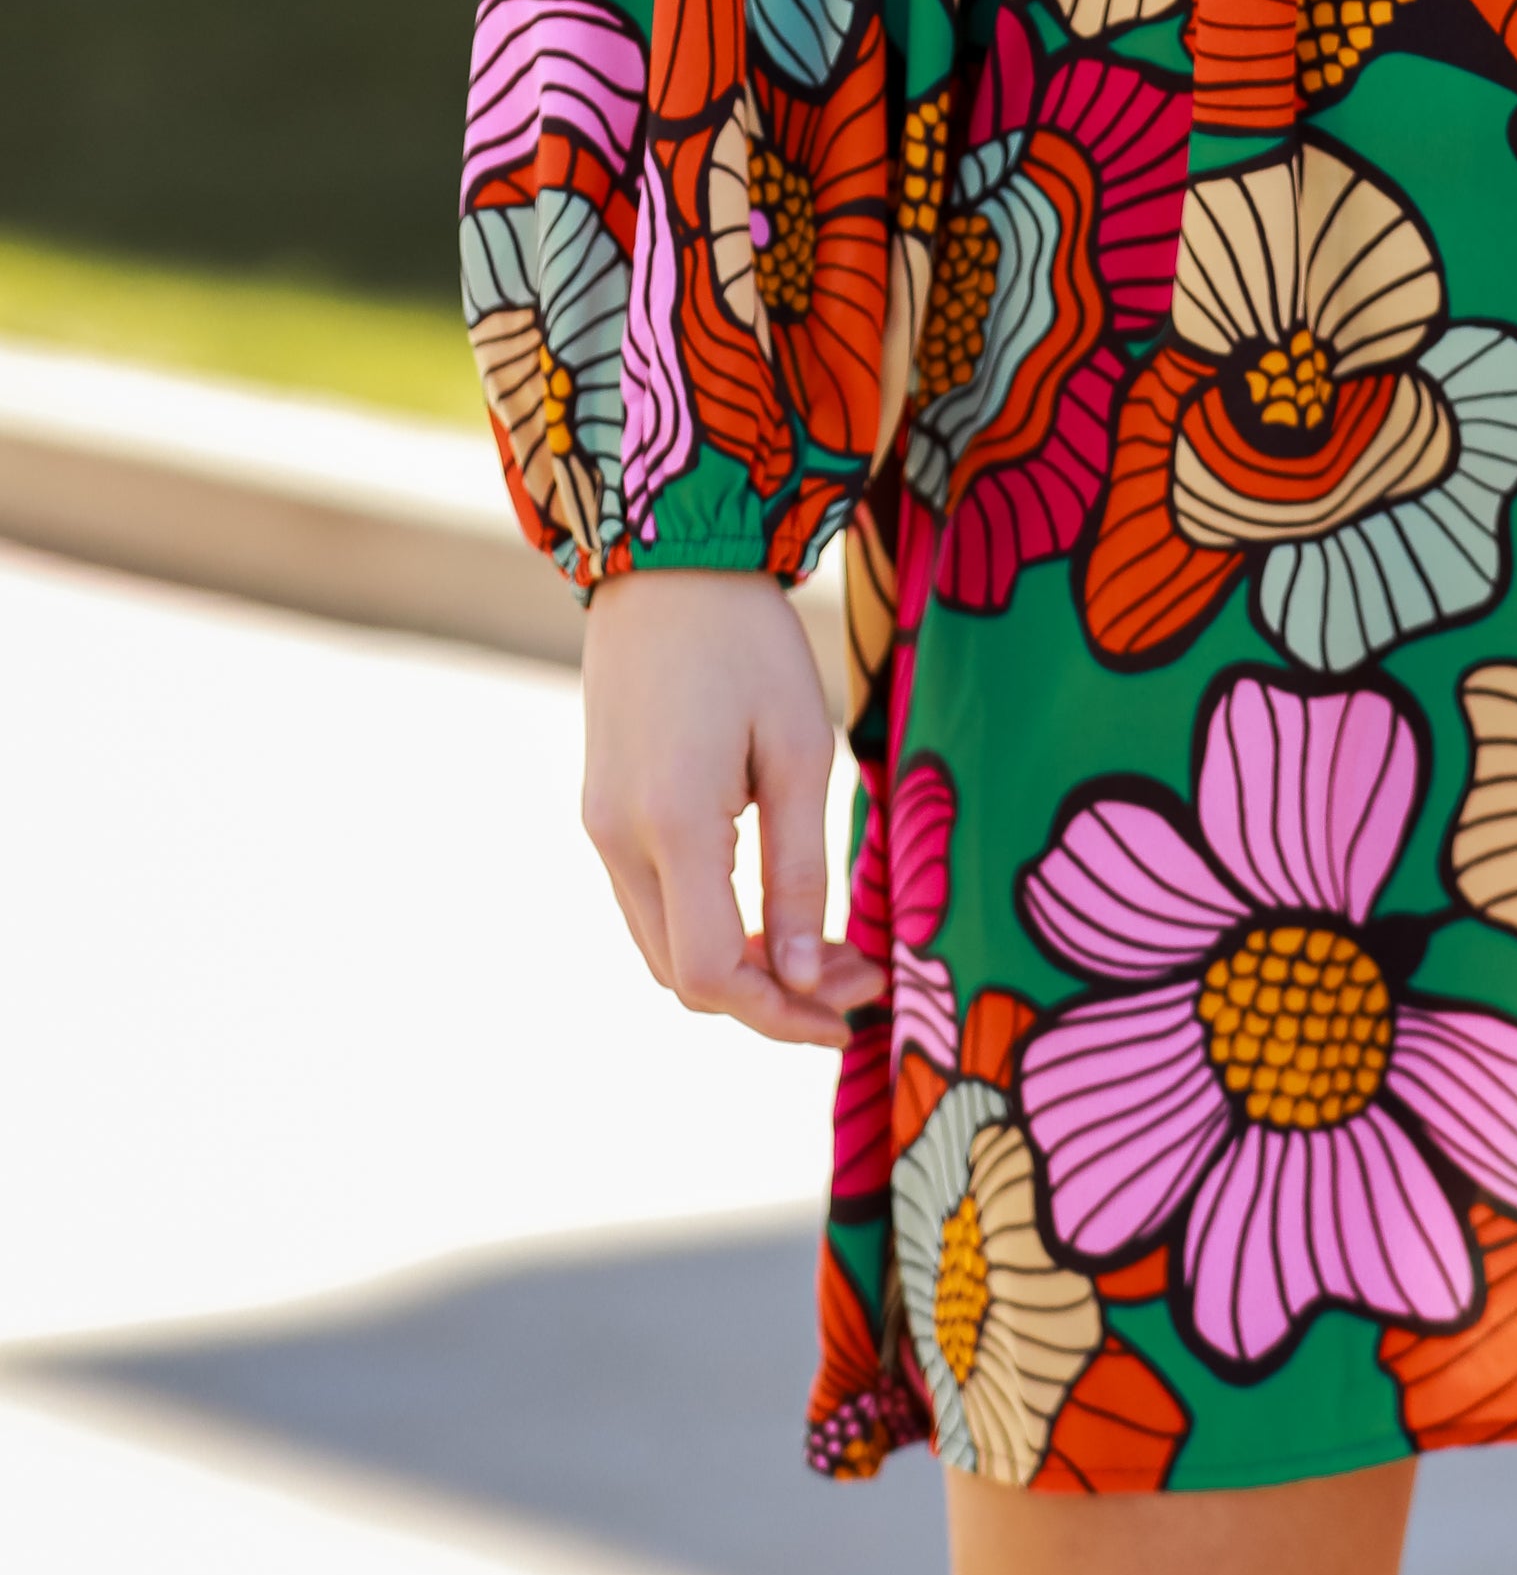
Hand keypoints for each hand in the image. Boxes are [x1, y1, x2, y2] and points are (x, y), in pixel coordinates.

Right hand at [580, 567, 884, 1045]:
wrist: (666, 562)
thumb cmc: (749, 644)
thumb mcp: (801, 748)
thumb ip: (799, 870)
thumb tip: (806, 978)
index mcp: (671, 825)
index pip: (714, 973)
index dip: (782, 1012)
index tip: (851, 1011)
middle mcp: (617, 840)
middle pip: (684, 976)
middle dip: (771, 999)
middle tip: (859, 978)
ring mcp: (599, 827)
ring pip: (664, 947)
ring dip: (741, 969)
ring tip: (827, 952)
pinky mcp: (601, 811)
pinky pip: (651, 904)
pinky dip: (710, 928)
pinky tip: (773, 911)